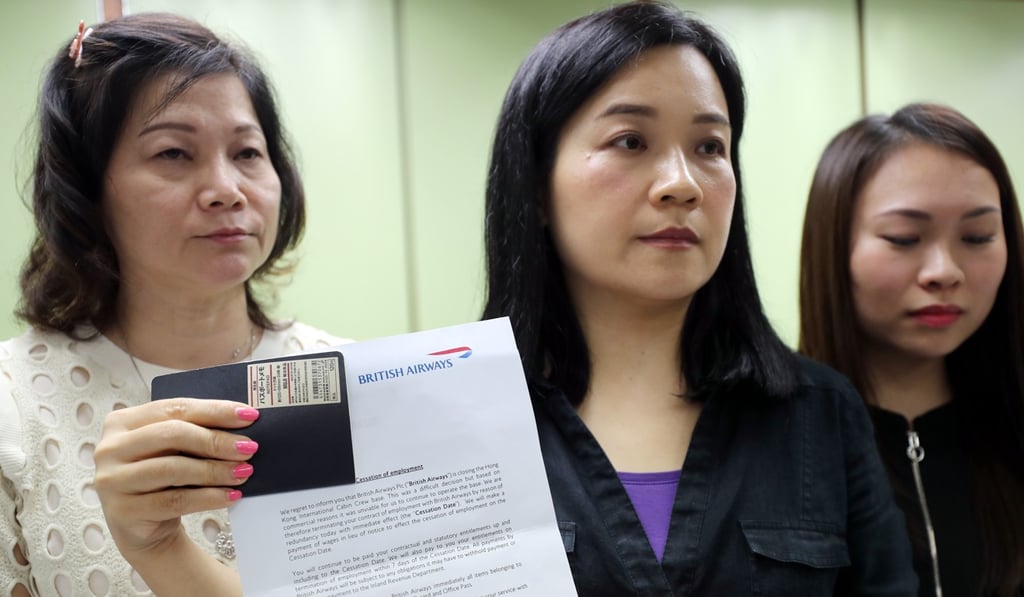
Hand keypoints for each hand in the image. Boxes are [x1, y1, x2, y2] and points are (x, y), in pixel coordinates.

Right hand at [94, 398, 259, 560]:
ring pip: (173, 469)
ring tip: (244, 472)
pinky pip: (174, 501)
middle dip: (217, 440)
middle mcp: (110, 448)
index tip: (249, 416)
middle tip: (249, 448)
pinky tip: (230, 495)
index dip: (215, 410)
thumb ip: (196, 431)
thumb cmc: (164, 478)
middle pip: (173, 435)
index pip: (175, 408)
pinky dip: (208, 497)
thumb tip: (244, 421)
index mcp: (122, 421)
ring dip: (215, 470)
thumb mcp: (173, 449)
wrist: (144, 527)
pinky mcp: (122, 512)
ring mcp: (112, 481)